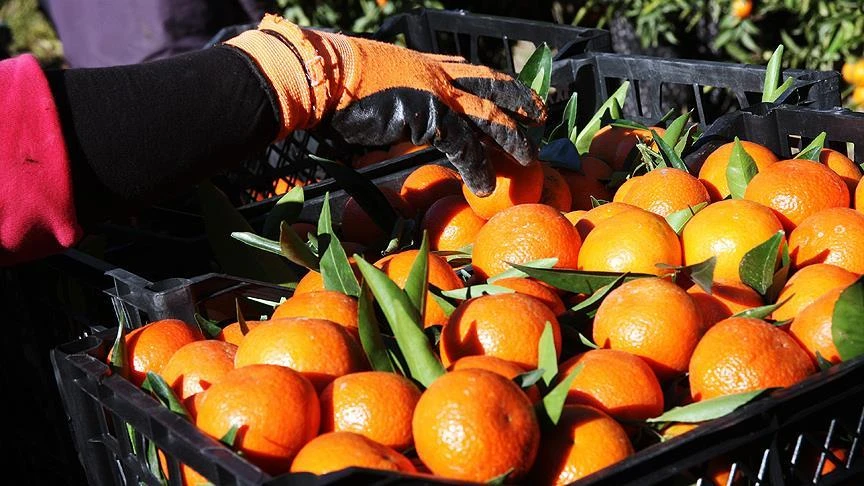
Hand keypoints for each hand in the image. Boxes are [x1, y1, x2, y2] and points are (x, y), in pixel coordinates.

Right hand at [225, 15, 545, 195]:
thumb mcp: (378, 85)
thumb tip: (400, 117)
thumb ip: (400, 98)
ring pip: (489, 117)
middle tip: (541, 115)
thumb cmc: (338, 84)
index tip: (513, 91)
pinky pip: (463, 147)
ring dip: (512, 139)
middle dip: (520, 100)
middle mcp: (439, 74)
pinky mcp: (431, 118)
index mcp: (427, 63)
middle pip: (493, 87)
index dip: (497, 82)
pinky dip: (476, 168)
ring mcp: (438, 95)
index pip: (473, 70)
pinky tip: (484, 186)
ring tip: (529, 158)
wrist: (322, 77)